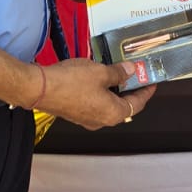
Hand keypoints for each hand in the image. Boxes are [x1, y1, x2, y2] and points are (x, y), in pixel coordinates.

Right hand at [33, 58, 153, 129]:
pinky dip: (100, 92)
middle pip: (123, 105)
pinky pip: (94, 103)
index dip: (146, 91)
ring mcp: (87, 119)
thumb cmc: (71, 82)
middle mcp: (101, 120)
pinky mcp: (75, 113)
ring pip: (107, 104)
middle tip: (134, 74)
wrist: (40, 88)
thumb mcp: (101, 72)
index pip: (137, 104)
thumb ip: (118, 72)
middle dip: (129, 89)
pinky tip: (97, 78)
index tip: (151, 82)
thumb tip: (129, 70)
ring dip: (114, 90)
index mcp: (113, 114)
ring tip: (115, 72)